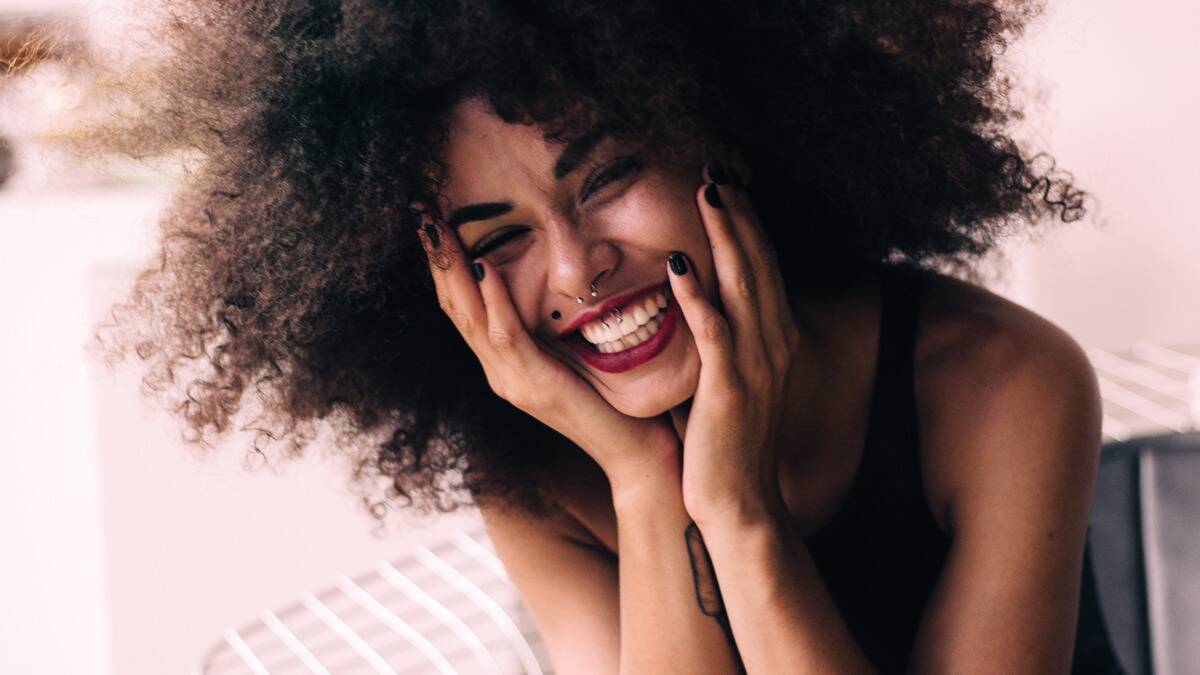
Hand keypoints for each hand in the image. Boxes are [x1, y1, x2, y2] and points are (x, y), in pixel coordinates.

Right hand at [416, 219, 680, 488]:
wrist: (637, 455)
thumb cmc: (618, 402)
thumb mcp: (579, 355)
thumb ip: (558, 325)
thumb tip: (558, 277)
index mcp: (506, 363)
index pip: (462, 306)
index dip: (444, 264)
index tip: (433, 219)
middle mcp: (499, 372)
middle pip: (453, 307)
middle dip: (436, 258)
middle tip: (420, 211)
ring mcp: (512, 382)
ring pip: (469, 318)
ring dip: (453, 270)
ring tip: (438, 228)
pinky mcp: (535, 386)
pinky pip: (507, 337)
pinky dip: (495, 301)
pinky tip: (486, 267)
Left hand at [667, 166, 803, 524]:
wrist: (740, 502)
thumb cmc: (729, 442)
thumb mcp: (735, 379)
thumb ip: (724, 339)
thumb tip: (697, 301)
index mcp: (777, 338)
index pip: (764, 265)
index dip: (747, 222)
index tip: (726, 183)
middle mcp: (775, 342)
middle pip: (759, 262)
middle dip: (739, 212)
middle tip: (716, 167)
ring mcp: (756, 364)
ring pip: (743, 284)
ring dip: (725, 235)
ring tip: (707, 190)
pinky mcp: (730, 387)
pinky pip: (714, 331)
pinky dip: (697, 294)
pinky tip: (678, 262)